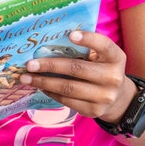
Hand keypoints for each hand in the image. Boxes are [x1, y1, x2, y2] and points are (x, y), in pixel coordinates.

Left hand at [18, 31, 133, 121]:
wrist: (117, 98)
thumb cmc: (101, 70)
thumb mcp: (101, 57)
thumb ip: (84, 49)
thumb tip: (49, 43)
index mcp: (116, 58)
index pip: (104, 46)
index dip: (88, 39)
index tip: (70, 35)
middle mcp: (113, 77)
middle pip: (77, 68)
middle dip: (50, 66)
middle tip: (30, 64)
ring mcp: (105, 96)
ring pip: (68, 88)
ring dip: (43, 82)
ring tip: (26, 78)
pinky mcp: (94, 110)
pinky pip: (67, 100)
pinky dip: (51, 93)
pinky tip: (40, 87)